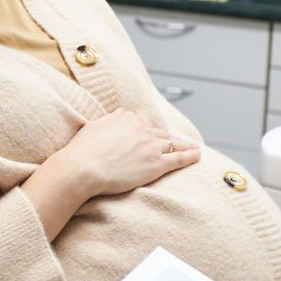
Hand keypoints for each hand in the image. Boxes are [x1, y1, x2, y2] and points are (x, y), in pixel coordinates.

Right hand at [62, 108, 200, 198]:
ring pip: (173, 144)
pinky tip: (197, 155)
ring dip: (185, 145)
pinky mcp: (156, 164)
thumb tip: (120, 113)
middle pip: (159, 134)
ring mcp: (150, 147)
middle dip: (168, 139)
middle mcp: (141, 129)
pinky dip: (190, 156)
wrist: (83, 168)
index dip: (144, 133)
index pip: (140, 124)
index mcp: (126, 119)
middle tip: (178, 142)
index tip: (148, 138)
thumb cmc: (83, 150)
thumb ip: (110, 120)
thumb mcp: (93, 126)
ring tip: (194, 148)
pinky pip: (178, 158)